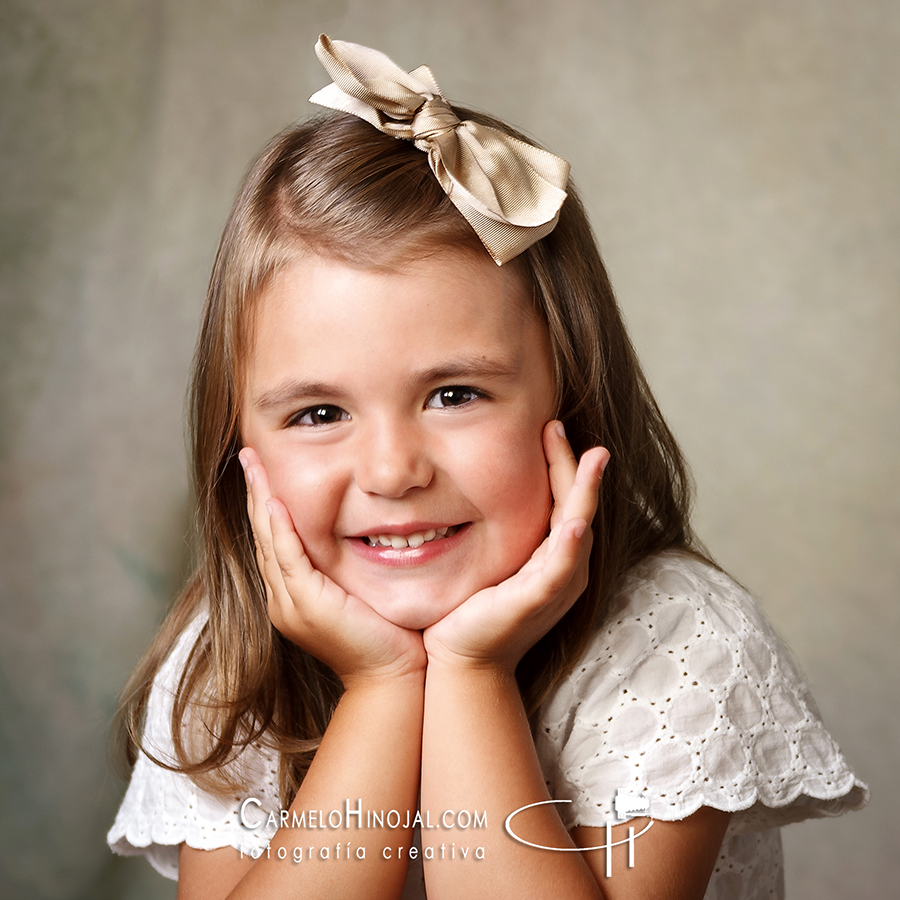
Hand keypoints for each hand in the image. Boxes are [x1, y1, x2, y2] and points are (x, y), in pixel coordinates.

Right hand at [239, 448, 426, 685]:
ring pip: (268, 540)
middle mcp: (283, 599)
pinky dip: (280, 527)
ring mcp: (290, 604)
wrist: (393, 677)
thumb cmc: (387, 636)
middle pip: (262, 534)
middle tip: (248, 455)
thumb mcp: (361, 592)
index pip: (273, 539)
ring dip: (260, 498)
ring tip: (252, 463)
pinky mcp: (308, 604)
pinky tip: (274, 500)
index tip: (262, 469)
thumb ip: (349, 565)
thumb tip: (362, 531)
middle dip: (255, 492)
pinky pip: (288, 557)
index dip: (265, 502)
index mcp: (293, 596)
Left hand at [422, 422, 607, 671]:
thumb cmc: (470, 611)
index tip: (547, 427)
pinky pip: (560, 567)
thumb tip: (474, 491)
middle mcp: (563, 568)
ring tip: (590, 456)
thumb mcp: (489, 561)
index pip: (564, 501)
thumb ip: (497, 531)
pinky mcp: (539, 601)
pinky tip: (575, 521)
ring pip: (578, 529)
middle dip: (574, 466)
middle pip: (576, 506)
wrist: (460, 659)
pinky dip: (570, 543)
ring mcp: (556, 585)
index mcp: (553, 557)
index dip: (561, 464)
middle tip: (557, 425)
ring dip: (585, 493)